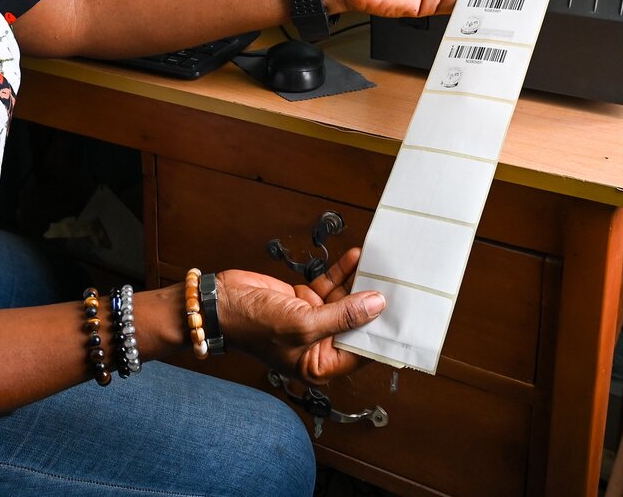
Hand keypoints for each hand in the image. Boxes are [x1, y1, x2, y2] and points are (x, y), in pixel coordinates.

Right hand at [217, 247, 383, 384]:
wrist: (222, 302)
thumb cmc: (253, 326)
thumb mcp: (303, 324)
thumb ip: (342, 316)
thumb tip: (376, 305)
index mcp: (319, 364)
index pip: (361, 351)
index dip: (380, 333)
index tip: (401, 314)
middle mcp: (319, 344)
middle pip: (356, 324)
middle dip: (373, 304)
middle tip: (396, 284)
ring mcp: (312, 320)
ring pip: (345, 300)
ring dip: (359, 282)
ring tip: (379, 265)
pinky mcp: (304, 300)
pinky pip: (330, 286)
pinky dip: (342, 272)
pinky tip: (355, 258)